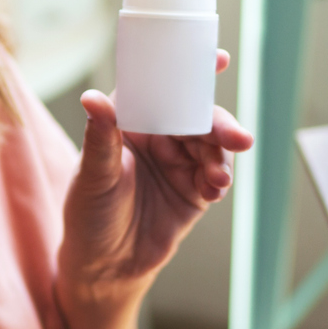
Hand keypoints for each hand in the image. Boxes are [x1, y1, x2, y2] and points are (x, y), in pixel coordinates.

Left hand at [59, 52, 254, 298]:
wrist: (107, 268)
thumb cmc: (89, 216)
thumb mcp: (93, 176)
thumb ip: (100, 138)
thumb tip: (92, 98)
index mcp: (129, 121)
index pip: (160, 88)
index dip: (188, 72)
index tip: (219, 59)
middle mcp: (157, 137)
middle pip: (196, 117)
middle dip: (220, 125)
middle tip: (238, 137)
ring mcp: (178, 163)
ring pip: (212, 146)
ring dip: (222, 157)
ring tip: (218, 178)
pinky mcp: (194, 191)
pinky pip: (215, 176)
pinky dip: (219, 180)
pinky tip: (215, 189)